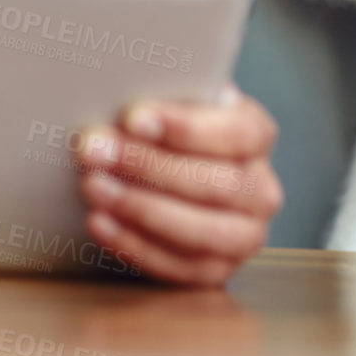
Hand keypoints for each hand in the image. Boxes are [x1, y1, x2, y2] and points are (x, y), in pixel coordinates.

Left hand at [75, 84, 282, 286]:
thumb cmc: (172, 133)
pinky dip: (134, 244)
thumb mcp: (180, 104)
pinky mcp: (217, 273)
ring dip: (140, 208)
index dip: (186, 127)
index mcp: (258, 136)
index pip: (236, 133)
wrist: (176, 177)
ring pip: (200, 230)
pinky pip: (177, 266)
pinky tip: (99, 221)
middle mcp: (262, 190)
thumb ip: (168, 95)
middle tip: (95, 149)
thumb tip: (121, 83)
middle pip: (215, 183)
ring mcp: (245, 237)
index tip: (133, 117)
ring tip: (93, 185)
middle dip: (148, 167)